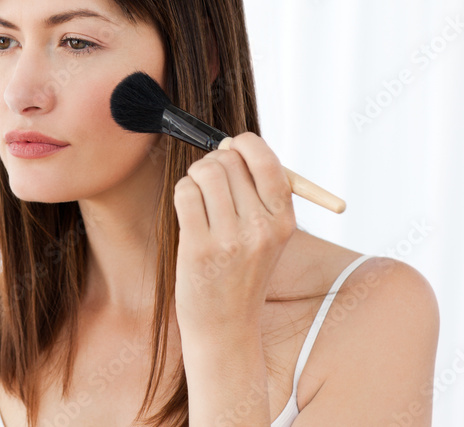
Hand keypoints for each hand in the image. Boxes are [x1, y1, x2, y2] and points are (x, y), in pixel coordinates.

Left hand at [172, 132, 295, 334]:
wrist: (225, 325)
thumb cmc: (241, 270)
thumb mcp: (266, 234)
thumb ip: (256, 189)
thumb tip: (231, 141)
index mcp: (284, 220)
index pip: (265, 159)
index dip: (243, 144)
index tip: (231, 149)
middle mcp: (262, 227)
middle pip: (229, 161)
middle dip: (214, 163)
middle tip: (211, 184)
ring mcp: (231, 239)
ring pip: (204, 172)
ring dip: (195, 178)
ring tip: (199, 199)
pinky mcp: (200, 248)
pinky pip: (185, 192)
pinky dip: (183, 193)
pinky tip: (188, 211)